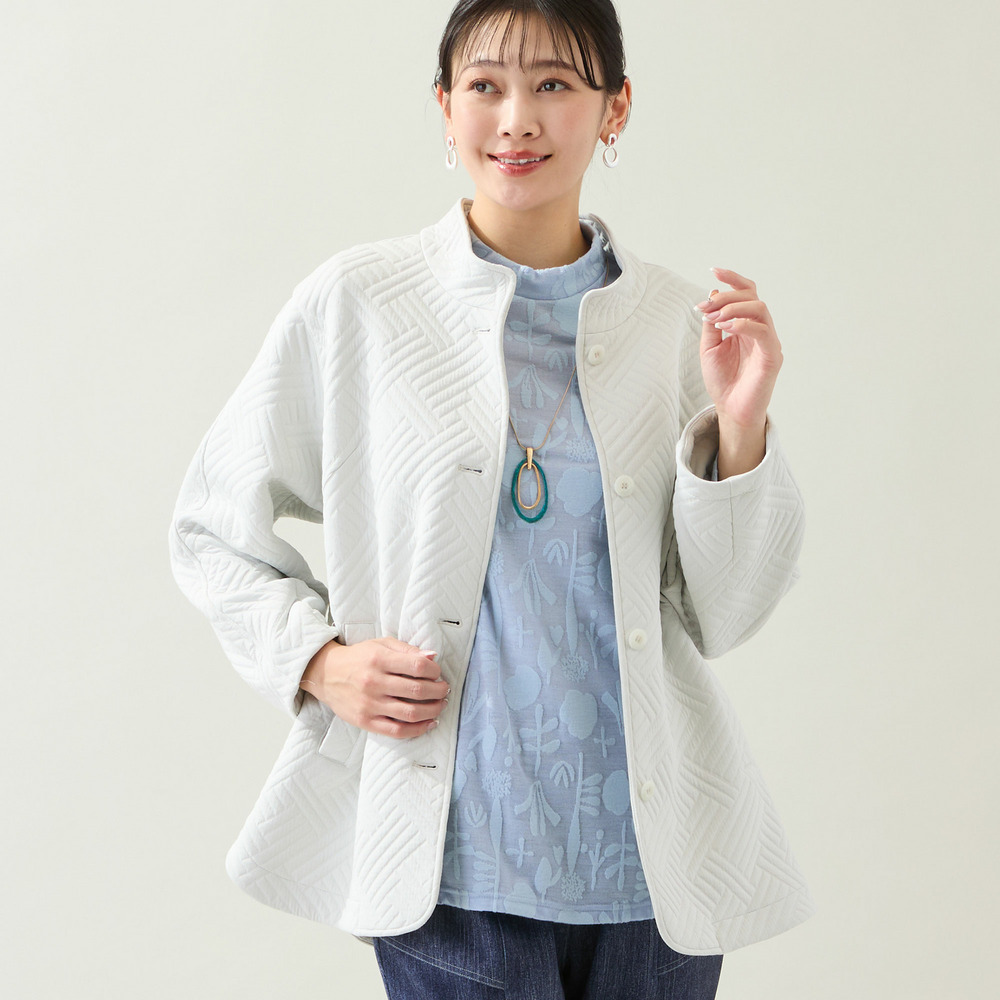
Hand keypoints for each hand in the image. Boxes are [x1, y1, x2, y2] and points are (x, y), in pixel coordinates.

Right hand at [299, 636, 449, 738]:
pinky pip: (397, 730)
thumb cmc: (358, 658)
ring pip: (411, 712)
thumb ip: (407, 650)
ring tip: (440, 705)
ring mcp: (370, 704)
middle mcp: (374, 682)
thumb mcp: (381, 645)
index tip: (438, 673)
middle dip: (438, 691)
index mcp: (379, 659)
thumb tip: (433, 657)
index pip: (417, 666)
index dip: (434, 671)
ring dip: (433, 710)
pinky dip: (418, 729)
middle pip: (417, 690)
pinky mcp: (366, 721)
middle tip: (444, 689)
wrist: (326, 675)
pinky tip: (429, 723)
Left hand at [694, 267, 782, 432]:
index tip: (713, 271)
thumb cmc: (723, 381)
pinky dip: (744, 324)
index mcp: (746, 325)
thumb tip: (714, 294)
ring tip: (716, 318)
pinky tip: (727, 327)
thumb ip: (711, 323)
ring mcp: (768, 342)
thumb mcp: (709, 348)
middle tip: (704, 308)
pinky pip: (764, 332)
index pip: (747, 293)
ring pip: (760, 309)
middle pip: (752, 297)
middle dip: (726, 297)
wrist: (730, 410)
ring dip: (734, 308)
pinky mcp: (772, 356)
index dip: (733, 279)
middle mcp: (760, 330)